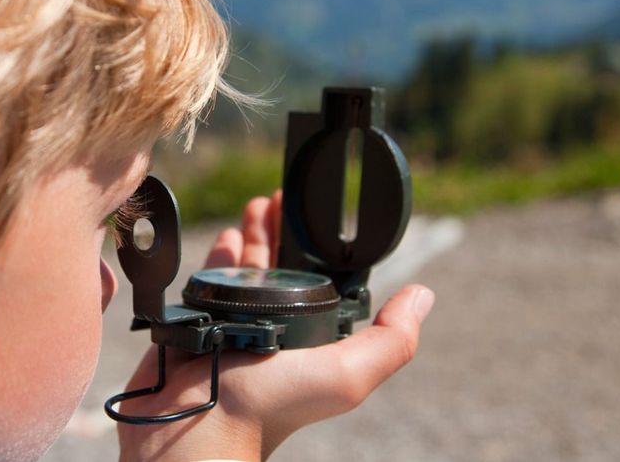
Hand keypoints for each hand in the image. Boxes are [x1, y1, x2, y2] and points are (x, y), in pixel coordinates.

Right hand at [117, 191, 433, 461]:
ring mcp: (234, 324)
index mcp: (310, 338)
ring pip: (245, 269)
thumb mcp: (346, 374)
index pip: (318, 279)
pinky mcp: (199, 322)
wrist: (196, 423)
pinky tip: (226, 238)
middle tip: (279, 196)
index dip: (318, 244)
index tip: (313, 212)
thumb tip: (423, 296)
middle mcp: (274, 328)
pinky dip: (219, 258)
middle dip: (280, 229)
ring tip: (255, 206)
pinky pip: (210, 282)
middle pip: (279, 265)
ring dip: (251, 235)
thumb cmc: (268, 405)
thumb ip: (390, 340)